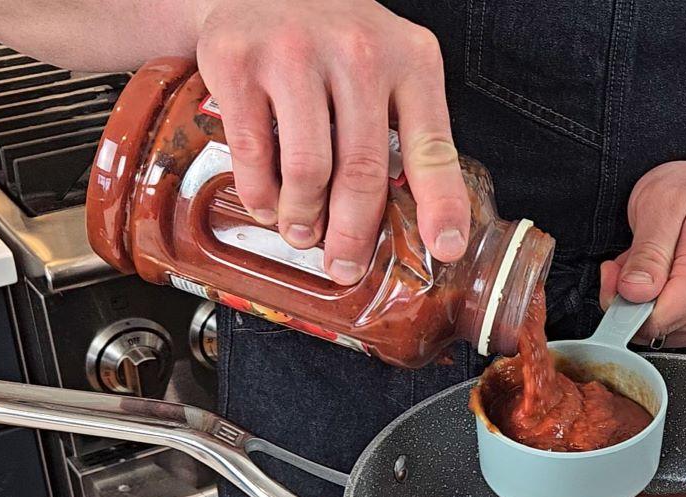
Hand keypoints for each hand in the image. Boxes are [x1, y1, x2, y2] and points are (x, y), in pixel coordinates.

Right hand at [194, 0, 469, 283]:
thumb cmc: (335, 40)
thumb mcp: (391, 66)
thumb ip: (409, 127)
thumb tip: (423, 220)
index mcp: (410, 60)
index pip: (433, 147)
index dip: (441, 205)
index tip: (445, 248)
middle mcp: (358, 52)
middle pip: (364, 172)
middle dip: (355, 235)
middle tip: (345, 266)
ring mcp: (295, 53)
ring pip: (309, 169)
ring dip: (305, 219)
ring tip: (304, 235)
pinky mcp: (240, 61)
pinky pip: (254, 151)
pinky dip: (261, 193)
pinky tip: (268, 205)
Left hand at [600, 158, 685, 348]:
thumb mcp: (661, 204)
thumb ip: (647, 254)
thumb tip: (633, 292)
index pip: (652, 323)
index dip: (621, 301)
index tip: (616, 271)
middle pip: (651, 329)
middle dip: (629, 297)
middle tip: (635, 257)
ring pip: (655, 332)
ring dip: (641, 300)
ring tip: (653, 261)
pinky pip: (667, 329)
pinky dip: (655, 305)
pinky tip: (662, 276)